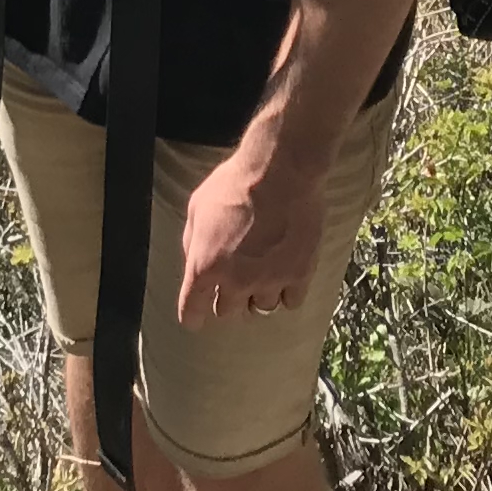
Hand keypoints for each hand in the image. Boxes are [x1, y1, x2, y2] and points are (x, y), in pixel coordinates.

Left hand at [173, 139, 320, 327]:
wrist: (280, 173)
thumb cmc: (234, 184)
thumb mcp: (197, 208)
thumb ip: (193, 242)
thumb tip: (196, 261)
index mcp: (205, 266)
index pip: (192, 311)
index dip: (193, 316)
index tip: (196, 317)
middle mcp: (236, 282)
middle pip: (227, 312)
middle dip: (227, 299)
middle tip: (233, 281)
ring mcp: (270, 281)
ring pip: (261, 308)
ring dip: (258, 295)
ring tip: (261, 274)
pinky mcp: (299, 276)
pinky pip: (291, 302)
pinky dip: (287, 292)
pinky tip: (285, 275)